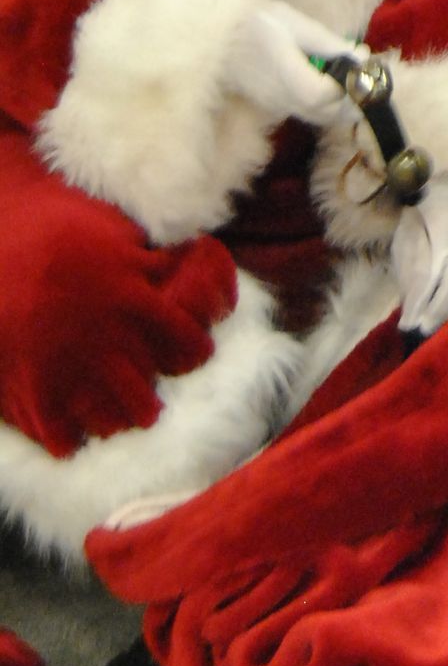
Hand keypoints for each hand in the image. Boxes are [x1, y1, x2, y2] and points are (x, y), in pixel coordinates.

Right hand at [0, 132, 237, 455]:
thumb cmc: (49, 225)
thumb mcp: (110, 231)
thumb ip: (147, 257)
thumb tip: (182, 259)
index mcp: (134, 298)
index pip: (186, 339)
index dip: (194, 349)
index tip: (195, 354)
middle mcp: (110, 341)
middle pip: (148, 393)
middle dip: (150, 399)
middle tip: (149, 400)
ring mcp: (71, 372)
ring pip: (113, 420)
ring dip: (117, 420)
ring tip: (116, 419)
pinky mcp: (34, 394)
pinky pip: (64, 438)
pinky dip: (70, 440)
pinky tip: (71, 433)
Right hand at [220, 3, 353, 122]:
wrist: (218, 32)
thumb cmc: (258, 20)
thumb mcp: (296, 23)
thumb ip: (328, 43)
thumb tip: (359, 56)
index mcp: (285, 74)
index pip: (323, 96)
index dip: (347, 86)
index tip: (359, 65)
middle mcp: (279, 97)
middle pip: (324, 115)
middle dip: (351, 100)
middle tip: (363, 76)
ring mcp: (274, 105)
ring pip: (316, 118)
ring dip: (340, 106)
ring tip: (349, 78)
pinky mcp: (271, 105)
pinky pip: (304, 113)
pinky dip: (324, 106)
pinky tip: (328, 82)